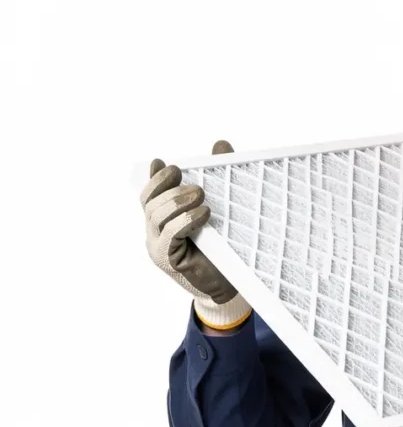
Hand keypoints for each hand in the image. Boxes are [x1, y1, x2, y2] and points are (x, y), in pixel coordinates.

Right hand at [139, 140, 250, 330]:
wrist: (230, 282)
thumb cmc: (223, 244)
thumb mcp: (221, 206)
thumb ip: (218, 177)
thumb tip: (221, 144)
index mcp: (163, 218)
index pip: (150, 193)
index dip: (155, 177)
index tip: (167, 164)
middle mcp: (155, 231)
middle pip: (150, 202)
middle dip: (170, 188)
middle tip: (197, 186)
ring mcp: (158, 247)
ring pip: (157, 216)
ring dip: (179, 202)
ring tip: (202, 197)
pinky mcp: (168, 260)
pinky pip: (169, 235)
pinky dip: (185, 221)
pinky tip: (204, 214)